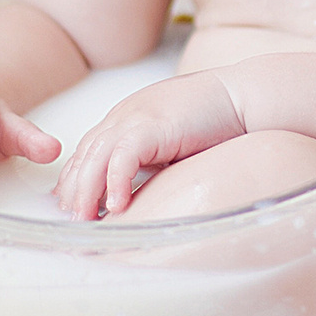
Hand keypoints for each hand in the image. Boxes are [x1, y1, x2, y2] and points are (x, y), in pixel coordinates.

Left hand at [53, 72, 245, 219]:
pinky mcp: (153, 124)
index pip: (89, 151)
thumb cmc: (219, 120)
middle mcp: (125, 115)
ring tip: (84, 219)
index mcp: (128, 118)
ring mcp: (136, 117)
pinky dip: (116, 181)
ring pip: (95, 156)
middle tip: (70, 220)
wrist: (246, 95)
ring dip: (86, 190)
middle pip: (85, 154)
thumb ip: (151, 161)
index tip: (72, 206)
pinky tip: (117, 205)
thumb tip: (136, 194)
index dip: (77, 179)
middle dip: (73, 189)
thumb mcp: (173, 144)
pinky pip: (123, 156)